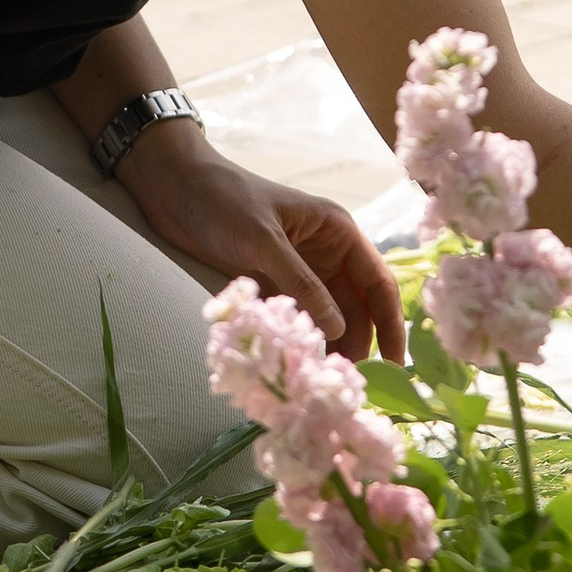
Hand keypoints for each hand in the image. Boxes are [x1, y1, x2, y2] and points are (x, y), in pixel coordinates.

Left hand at [115, 126, 405, 365]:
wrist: (175, 187)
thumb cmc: (224, 199)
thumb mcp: (265, 240)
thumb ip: (301, 284)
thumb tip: (337, 330)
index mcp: (337, 232)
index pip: (376, 282)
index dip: (390, 322)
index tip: (396, 362)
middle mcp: (325, 253)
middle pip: (355, 306)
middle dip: (359, 342)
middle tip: (352, 384)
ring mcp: (298, 271)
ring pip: (327, 317)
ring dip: (330, 346)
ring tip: (326, 380)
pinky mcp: (271, 285)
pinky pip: (297, 318)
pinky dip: (301, 340)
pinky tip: (299, 364)